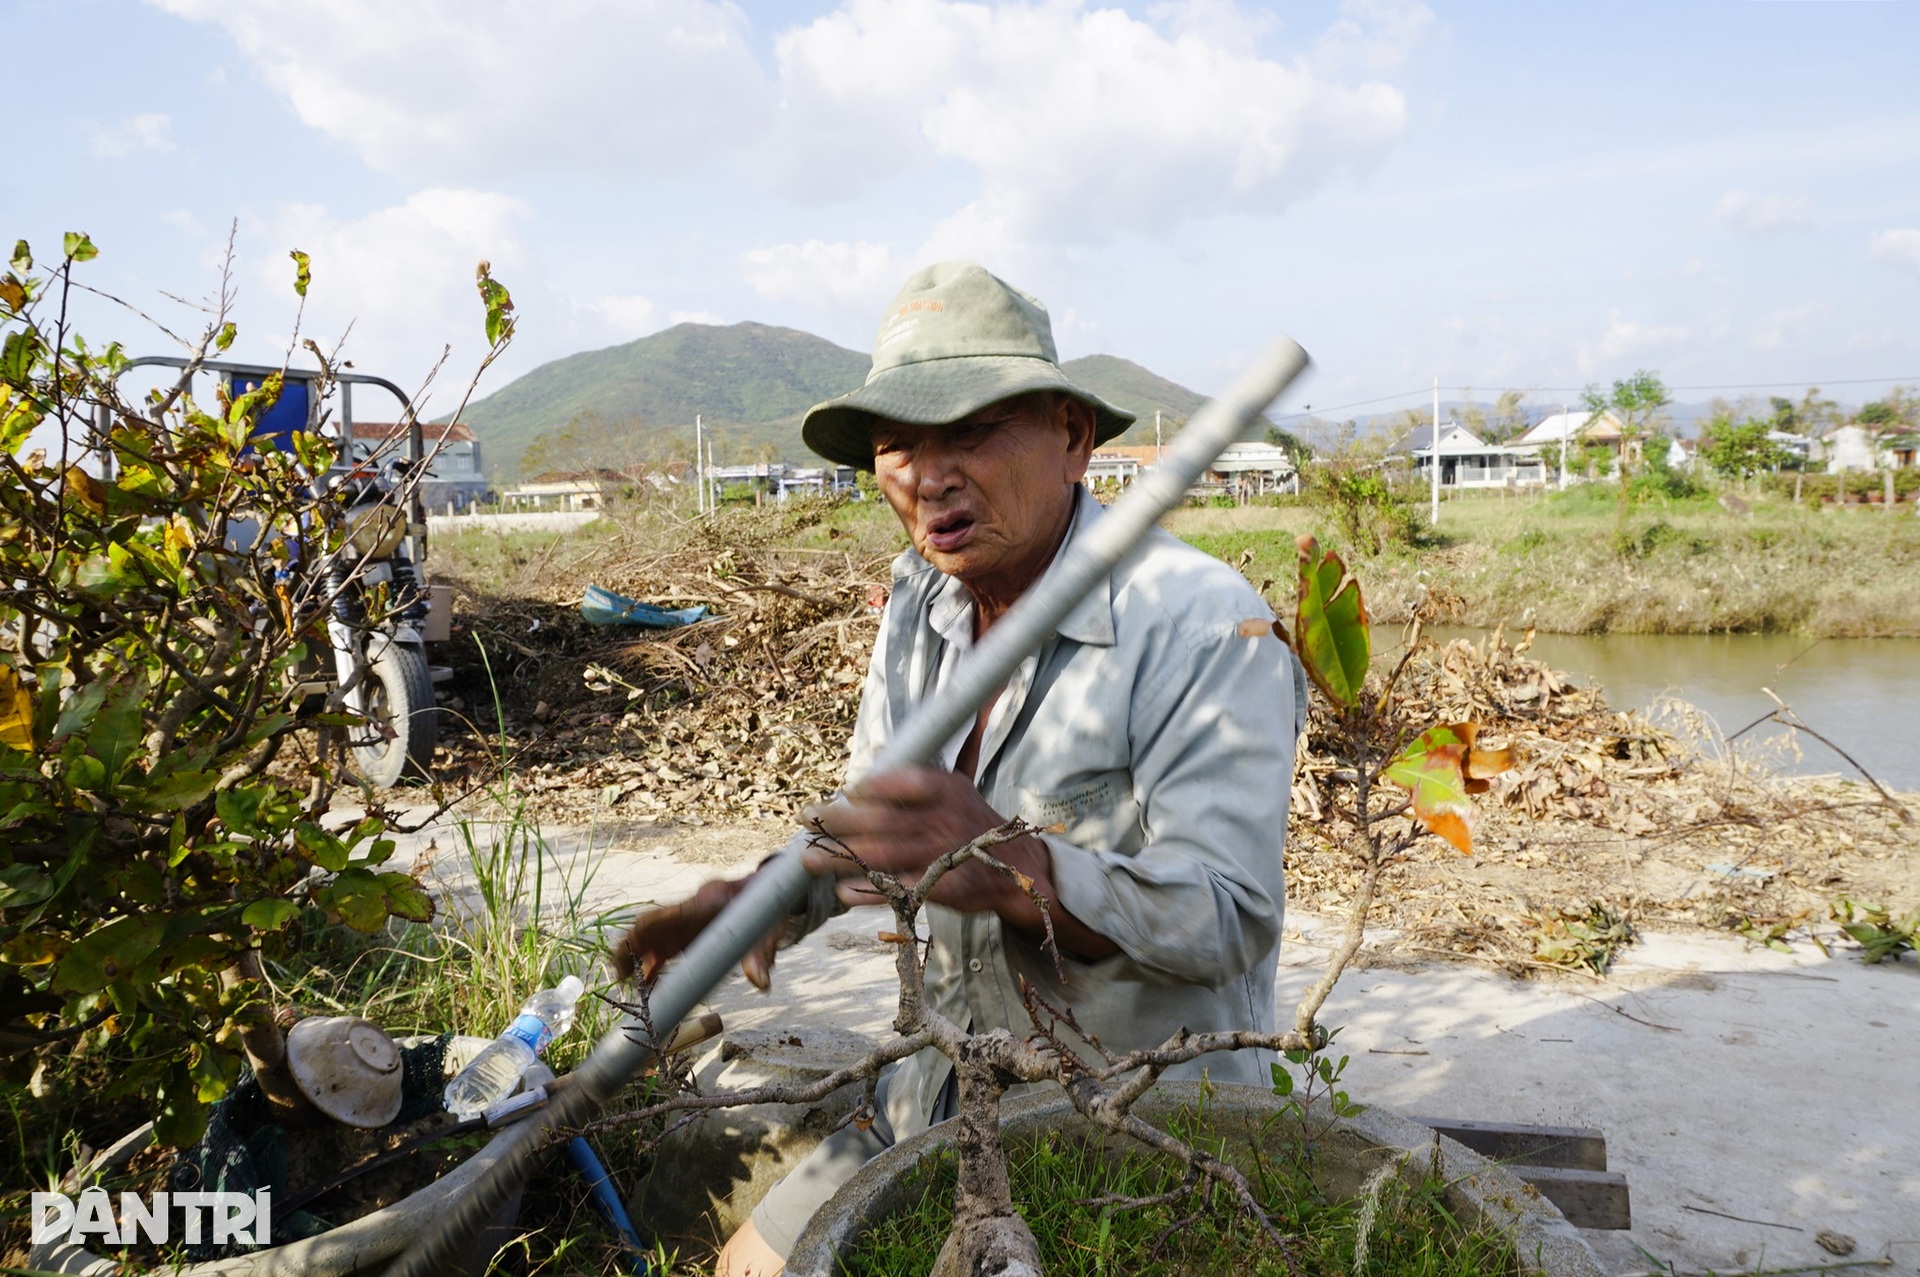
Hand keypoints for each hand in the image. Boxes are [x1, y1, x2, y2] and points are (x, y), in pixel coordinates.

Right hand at [610, 873, 782, 990]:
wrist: (770, 888)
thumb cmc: (768, 906)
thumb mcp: (769, 930)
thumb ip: (761, 955)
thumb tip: (760, 984)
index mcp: (704, 903)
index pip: (662, 918)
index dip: (641, 937)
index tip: (629, 960)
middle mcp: (689, 909)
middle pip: (649, 926)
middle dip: (631, 950)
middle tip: (622, 979)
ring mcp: (687, 920)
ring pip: (653, 938)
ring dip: (640, 961)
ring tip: (634, 990)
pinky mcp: (690, 930)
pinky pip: (665, 946)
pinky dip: (654, 964)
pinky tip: (648, 985)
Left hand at [800, 766, 1031, 911]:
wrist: (1017, 867)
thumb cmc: (973, 822)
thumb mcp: (955, 788)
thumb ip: (915, 772)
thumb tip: (879, 751)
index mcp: (946, 791)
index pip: (907, 782)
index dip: (875, 786)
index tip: (845, 790)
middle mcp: (943, 820)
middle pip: (885, 820)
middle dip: (841, 820)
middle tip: (807, 819)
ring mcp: (942, 855)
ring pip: (884, 855)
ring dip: (842, 858)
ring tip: (808, 861)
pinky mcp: (941, 888)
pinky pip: (900, 889)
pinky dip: (871, 893)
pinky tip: (842, 893)